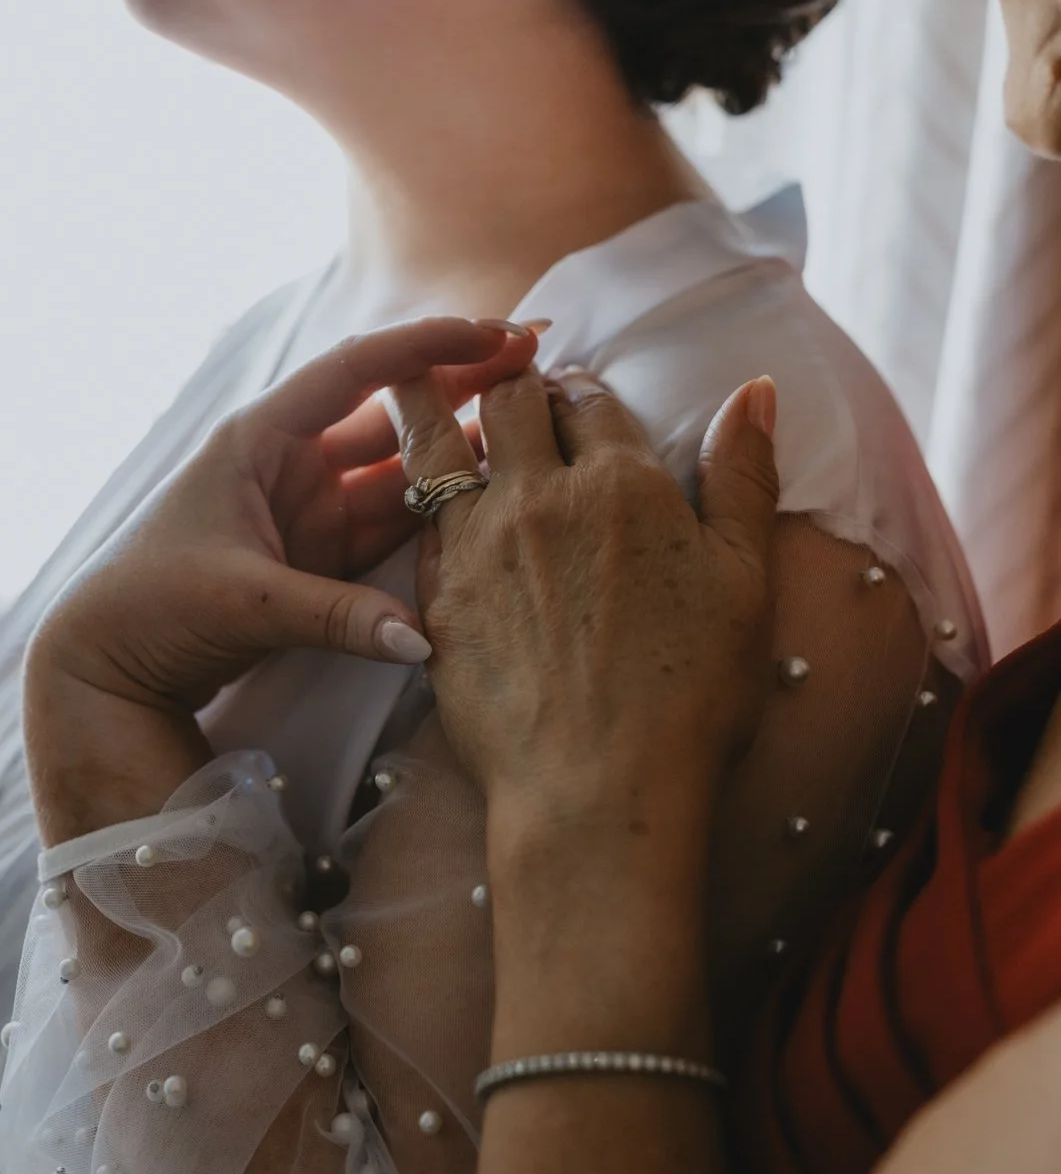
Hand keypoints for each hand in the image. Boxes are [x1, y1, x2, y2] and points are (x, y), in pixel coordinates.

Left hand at [24, 318, 538, 841]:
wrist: (104, 664)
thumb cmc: (150, 608)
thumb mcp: (244, 602)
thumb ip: (336, 616)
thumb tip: (422, 639)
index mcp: (259, 439)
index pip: (356, 372)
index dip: (426, 348)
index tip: (493, 333)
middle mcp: (289, 464)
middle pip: (390, 412)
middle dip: (460, 383)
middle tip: (535, 356)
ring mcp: (307, 512)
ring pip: (399, 470)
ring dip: (458, 447)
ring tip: (532, 421)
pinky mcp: (318, 560)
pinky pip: (391, 526)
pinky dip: (437, 511)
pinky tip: (490, 494)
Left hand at [390, 365, 780, 825]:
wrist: (598, 791)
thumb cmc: (689, 695)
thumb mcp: (745, 580)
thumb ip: (743, 478)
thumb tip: (754, 390)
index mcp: (622, 484)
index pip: (589, 399)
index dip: (582, 389)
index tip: (576, 393)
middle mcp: (540, 498)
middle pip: (511, 403)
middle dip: (511, 382)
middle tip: (511, 385)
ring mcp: (478, 547)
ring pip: (442, 445)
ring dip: (439, 410)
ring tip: (425, 390)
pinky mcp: (436, 600)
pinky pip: (419, 521)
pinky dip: (422, 495)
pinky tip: (426, 499)